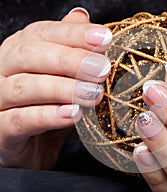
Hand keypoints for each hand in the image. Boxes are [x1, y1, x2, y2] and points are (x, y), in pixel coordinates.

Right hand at [0, 8, 111, 168]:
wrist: (32, 148)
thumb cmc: (49, 107)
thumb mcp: (63, 77)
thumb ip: (69, 48)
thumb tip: (82, 16)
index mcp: (20, 52)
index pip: (43, 33)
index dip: (75, 34)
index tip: (105, 38)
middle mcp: (4, 70)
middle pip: (30, 55)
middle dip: (70, 60)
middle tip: (102, 69)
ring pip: (25, 87)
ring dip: (63, 88)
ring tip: (93, 94)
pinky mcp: (0, 131)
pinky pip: (20, 120)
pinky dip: (48, 116)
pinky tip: (72, 115)